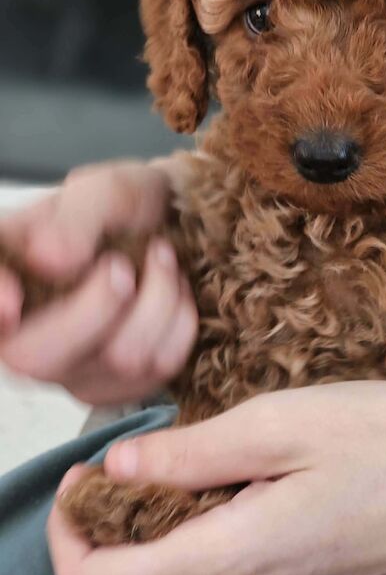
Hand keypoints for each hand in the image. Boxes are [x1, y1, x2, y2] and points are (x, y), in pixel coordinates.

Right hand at [0, 159, 197, 403]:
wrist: (177, 224)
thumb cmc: (130, 207)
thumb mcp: (108, 189)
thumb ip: (76, 217)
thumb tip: (47, 258)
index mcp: (9, 271)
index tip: (12, 303)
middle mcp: (24, 330)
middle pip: (35, 359)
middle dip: (97, 306)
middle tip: (122, 264)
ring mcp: (71, 367)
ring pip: (117, 360)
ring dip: (158, 297)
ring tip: (161, 257)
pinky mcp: (119, 385)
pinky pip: (160, 366)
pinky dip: (179, 319)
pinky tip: (173, 291)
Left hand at [47, 382, 385, 574]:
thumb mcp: (286, 423)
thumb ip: (197, 451)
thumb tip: (119, 465)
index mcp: (237, 551)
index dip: (72, 538)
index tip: (78, 481)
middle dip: (108, 525)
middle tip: (120, 458)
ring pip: (184, 566)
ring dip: (153, 520)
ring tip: (172, 457)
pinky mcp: (301, 565)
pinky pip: (225, 555)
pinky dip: (199, 518)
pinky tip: (227, 469)